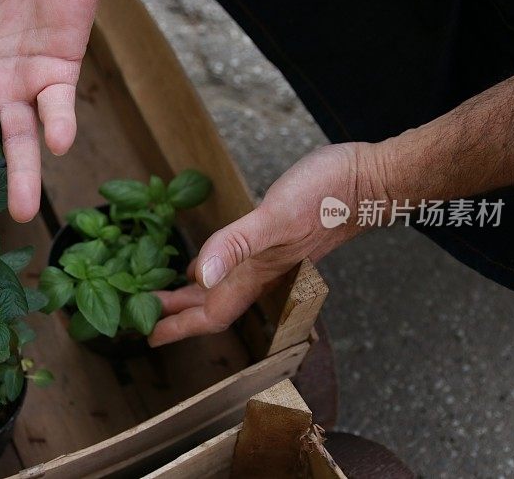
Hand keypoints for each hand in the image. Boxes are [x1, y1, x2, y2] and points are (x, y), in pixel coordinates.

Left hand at [149, 143, 377, 346]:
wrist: (371, 179)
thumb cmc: (328, 197)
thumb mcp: (276, 218)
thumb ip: (237, 246)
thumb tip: (200, 277)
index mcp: (258, 273)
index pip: (213, 313)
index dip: (180, 326)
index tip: (149, 336)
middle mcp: (263, 271)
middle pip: (213, 303)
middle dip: (178, 313)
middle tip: (142, 312)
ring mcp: (271, 255)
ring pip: (223, 285)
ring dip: (192, 294)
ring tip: (164, 293)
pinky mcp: (277, 235)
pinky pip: (236, 262)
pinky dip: (213, 267)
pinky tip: (206, 262)